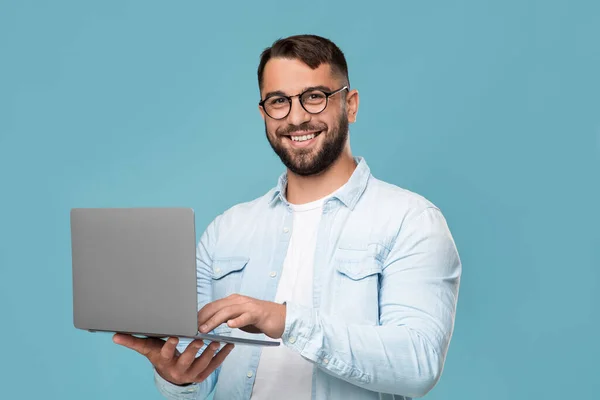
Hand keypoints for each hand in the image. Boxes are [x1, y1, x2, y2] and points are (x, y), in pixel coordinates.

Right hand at [112, 334, 233, 385]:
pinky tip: (228, 345)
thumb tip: (115, 336)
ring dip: (211, 353)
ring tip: (217, 341)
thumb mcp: (148, 348)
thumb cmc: (160, 355)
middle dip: (194, 350)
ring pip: (203, 364)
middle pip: (187, 360)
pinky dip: (222, 356)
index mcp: (164, 361)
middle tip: (201, 339)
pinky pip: (214, 366)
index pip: (166, 354)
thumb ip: (133, 341)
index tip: (176, 336)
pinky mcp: (203, 375)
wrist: (170, 373)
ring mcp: (192, 373)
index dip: (171, 346)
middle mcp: (178, 369)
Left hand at [198, 294, 285, 338]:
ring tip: (205, 329)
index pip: (213, 305)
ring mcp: (249, 306)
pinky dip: (237, 321)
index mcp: (234, 300)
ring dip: (214, 320)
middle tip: (193, 328)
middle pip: (217, 306)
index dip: (200, 314)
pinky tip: (230, 326)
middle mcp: (239, 300)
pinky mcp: (258, 314)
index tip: (190, 323)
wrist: (282, 318)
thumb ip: (227, 318)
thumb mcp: (240, 318)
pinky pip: (246, 317)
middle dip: (203, 317)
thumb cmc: (260, 319)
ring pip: (228, 311)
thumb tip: (210, 324)